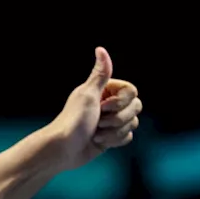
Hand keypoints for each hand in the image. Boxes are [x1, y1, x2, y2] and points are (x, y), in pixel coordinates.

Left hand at [48, 47, 142, 169]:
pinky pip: (127, 137)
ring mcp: (111, 120)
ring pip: (132, 123)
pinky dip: (114, 141)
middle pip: (136, 108)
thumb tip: (100, 49)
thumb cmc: (74, 120)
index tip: (102, 107)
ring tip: (96, 133)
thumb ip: (100, 74)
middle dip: (118, 119)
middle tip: (98, 122)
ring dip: (113, 132)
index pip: (132, 91)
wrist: (64, 149)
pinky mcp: (112, 136)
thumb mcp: (88, 94)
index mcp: (105, 90)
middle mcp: (109, 103)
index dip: (120, 102)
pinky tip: (98, 142)